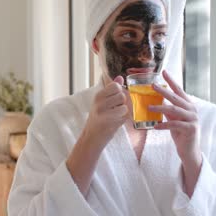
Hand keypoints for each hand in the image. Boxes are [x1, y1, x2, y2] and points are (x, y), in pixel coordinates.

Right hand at [66, 75, 127, 195]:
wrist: (92, 139)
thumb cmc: (100, 120)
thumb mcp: (104, 103)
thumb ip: (112, 90)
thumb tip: (120, 77)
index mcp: (98, 95)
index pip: (115, 85)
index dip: (120, 93)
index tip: (115, 101)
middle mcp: (98, 101)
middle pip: (122, 94)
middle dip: (123, 103)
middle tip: (116, 111)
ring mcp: (100, 110)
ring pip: (124, 104)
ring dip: (124, 112)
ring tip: (116, 117)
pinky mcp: (104, 120)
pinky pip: (122, 114)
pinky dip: (123, 119)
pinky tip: (116, 122)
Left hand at [149, 70, 201, 169]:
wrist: (189, 150)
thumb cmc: (180, 133)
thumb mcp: (173, 118)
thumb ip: (168, 109)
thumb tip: (156, 100)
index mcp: (188, 105)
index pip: (179, 90)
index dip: (171, 81)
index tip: (163, 72)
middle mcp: (192, 110)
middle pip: (176, 98)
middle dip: (164, 91)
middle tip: (153, 85)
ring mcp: (192, 119)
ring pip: (174, 110)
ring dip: (160, 107)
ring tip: (149, 107)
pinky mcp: (190, 129)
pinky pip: (174, 125)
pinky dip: (164, 125)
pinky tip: (155, 126)